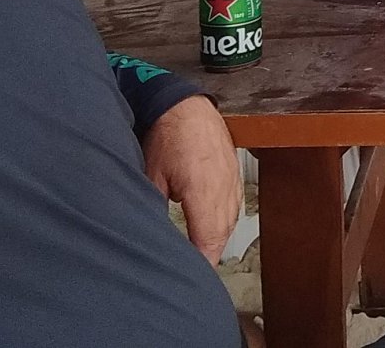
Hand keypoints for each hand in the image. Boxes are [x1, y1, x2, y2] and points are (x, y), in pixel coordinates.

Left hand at [142, 94, 241, 264]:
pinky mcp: (233, 172)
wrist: (185, 105)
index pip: (208, 239)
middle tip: (199, 276)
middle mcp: (222, 188)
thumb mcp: (151, 175)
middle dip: (210, 256)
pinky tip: (215, 229)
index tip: (195, 279)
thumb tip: (150, 233)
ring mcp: (231, 179)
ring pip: (230, 220)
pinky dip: (225, 221)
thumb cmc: (166, 136)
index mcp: (202, 191)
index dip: (202, 262)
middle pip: (222, 233)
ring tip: (205, 258)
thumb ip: (154, 206)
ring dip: (218, 240)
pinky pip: (234, 204)